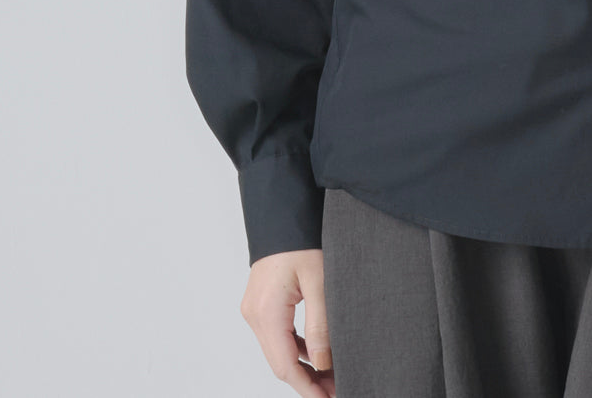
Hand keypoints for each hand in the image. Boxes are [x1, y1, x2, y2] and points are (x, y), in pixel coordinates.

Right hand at [240, 248, 334, 395]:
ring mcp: (256, 309)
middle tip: (337, 389)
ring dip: (304, 365)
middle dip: (308, 380)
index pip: (285, 366)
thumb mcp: (319, 281)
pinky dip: (298, 346)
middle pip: (280, 362)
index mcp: (266, 312)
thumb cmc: (302, 239)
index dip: (307, 388)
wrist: (283, 212)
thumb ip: (321, 325)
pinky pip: (279, 334)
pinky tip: (319, 352)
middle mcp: (255, 314)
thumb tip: (323, 364)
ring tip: (333, 375)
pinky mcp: (262, 303)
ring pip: (279, 350)